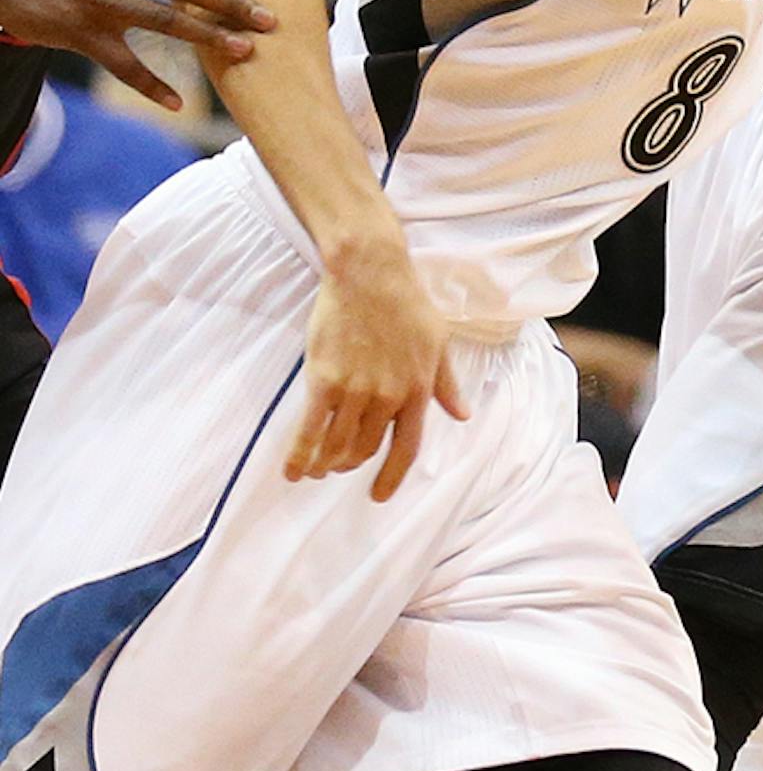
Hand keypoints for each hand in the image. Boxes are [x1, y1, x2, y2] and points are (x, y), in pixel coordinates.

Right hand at [287, 229, 469, 500]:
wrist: (371, 274)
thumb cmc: (407, 305)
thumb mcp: (439, 344)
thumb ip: (447, 385)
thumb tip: (462, 415)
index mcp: (418, 391)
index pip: (406, 448)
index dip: (391, 477)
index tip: (378, 496)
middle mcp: (388, 397)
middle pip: (366, 450)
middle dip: (351, 465)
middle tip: (338, 468)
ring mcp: (355, 391)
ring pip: (338, 446)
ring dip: (325, 464)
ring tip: (316, 470)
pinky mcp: (324, 380)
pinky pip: (309, 430)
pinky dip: (299, 456)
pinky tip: (292, 471)